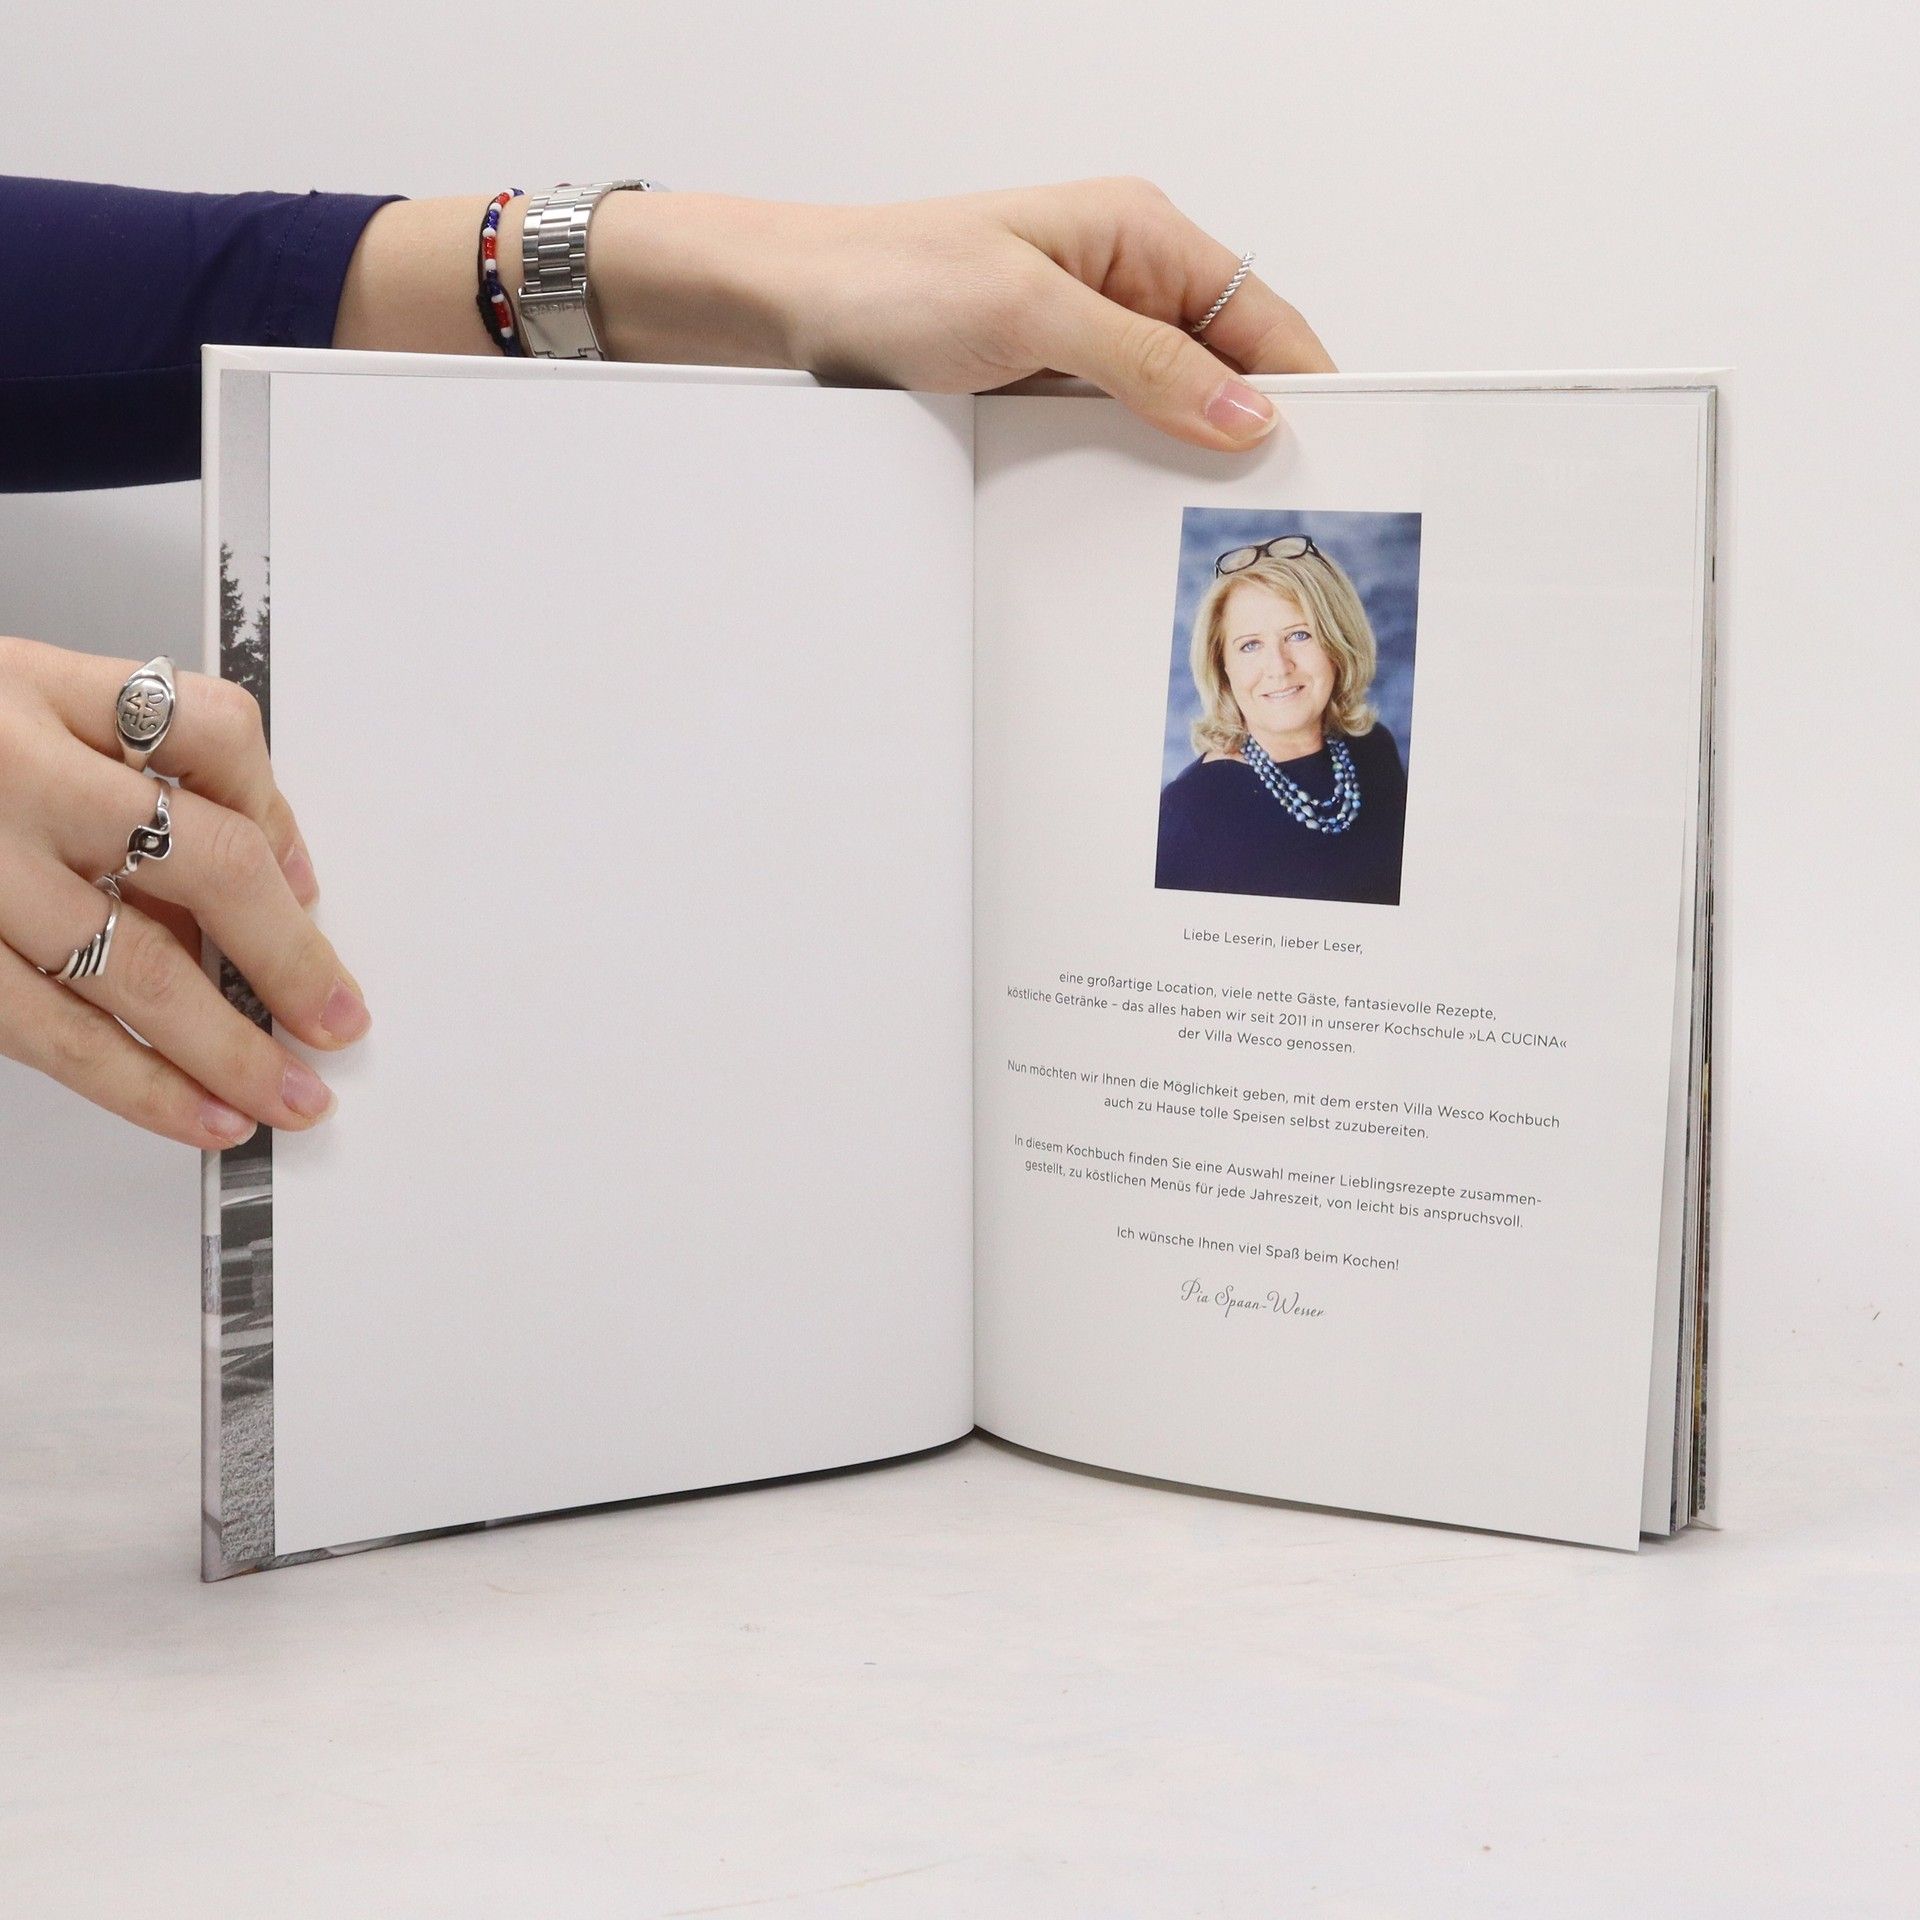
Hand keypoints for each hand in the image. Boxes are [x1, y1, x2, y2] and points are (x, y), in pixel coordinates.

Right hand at [0, 635, 369, 1147]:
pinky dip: (135, 1084)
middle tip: (338, 1022)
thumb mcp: (8, 699)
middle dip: (290, 958)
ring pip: (136, 968)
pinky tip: (192, 1113)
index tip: (307, 889)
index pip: (211, 732)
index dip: (281, 814)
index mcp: (35, 689)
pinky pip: (47, 1031)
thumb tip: (274, 868)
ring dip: (230, 1048)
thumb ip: (130, 759)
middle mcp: (9, 773)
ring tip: (287, 1097)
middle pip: (207, 861)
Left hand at [588, 176, 1334, 449]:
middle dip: (1245, 434)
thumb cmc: (891, 277)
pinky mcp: (1046, 386)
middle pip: (1225, 371)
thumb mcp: (1032, 314)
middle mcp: (1123, 285)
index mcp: (1141, 236)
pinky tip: (1131, 504)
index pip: (1263, 318)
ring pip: (1171, 410)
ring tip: (1196, 514)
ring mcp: (1085, 340)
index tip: (1329, 455)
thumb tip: (1243, 410)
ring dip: (1181, 458)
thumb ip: (1145, 363)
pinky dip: (1128, 466)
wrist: (788, 307)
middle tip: (1261, 508)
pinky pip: (1114, 432)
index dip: (1302, 386)